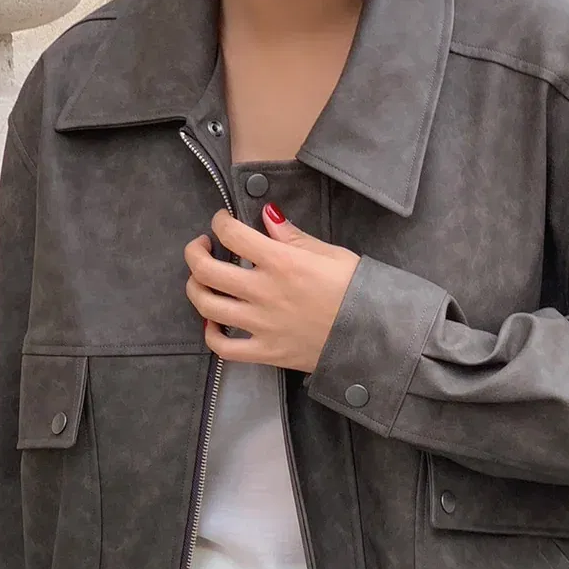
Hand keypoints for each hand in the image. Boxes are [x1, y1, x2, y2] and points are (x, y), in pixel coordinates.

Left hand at [183, 203, 359, 373]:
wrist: (374, 336)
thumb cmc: (358, 291)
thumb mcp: (330, 254)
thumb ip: (292, 236)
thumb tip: (268, 216)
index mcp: (282, 262)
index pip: (231, 234)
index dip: (219, 223)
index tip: (223, 222)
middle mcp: (265, 292)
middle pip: (206, 270)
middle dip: (194, 253)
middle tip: (202, 247)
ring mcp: (262, 325)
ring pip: (207, 306)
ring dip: (195, 288)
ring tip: (202, 281)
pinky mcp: (266, 352)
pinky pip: (223, 348)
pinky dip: (210, 334)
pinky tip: (214, 323)